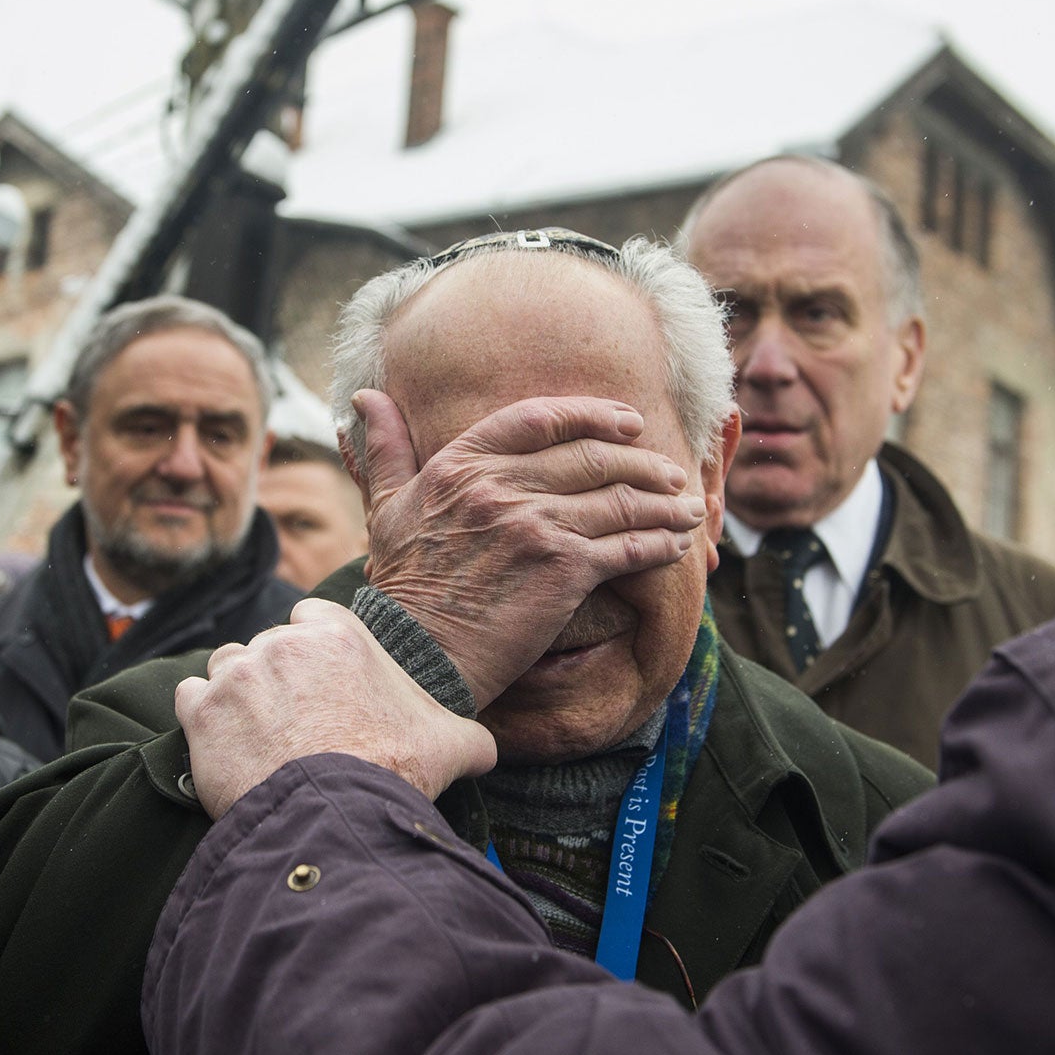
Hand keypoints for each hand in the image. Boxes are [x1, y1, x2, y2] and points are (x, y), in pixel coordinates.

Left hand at [176, 599, 497, 817]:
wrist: (332, 814)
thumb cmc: (392, 771)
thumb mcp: (450, 745)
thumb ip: (471, 737)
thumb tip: (489, 751)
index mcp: (338, 634)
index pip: (310, 618)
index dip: (311, 649)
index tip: (319, 684)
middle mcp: (282, 642)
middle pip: (266, 645)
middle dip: (275, 677)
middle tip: (292, 723)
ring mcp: (238, 674)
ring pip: (225, 667)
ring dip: (235, 693)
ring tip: (257, 735)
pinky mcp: (202, 712)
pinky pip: (189, 699)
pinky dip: (200, 719)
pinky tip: (223, 746)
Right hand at [350, 390, 704, 707]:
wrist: (412, 657)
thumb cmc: (401, 588)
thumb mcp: (385, 507)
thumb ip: (386, 449)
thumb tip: (365, 397)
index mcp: (461, 463)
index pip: (539, 417)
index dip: (591, 414)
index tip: (627, 420)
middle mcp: (500, 485)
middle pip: (592, 456)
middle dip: (642, 462)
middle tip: (671, 472)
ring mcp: (534, 524)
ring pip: (619, 500)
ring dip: (664, 504)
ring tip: (689, 508)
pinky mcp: (563, 569)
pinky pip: (628, 547)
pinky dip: (661, 545)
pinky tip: (679, 546)